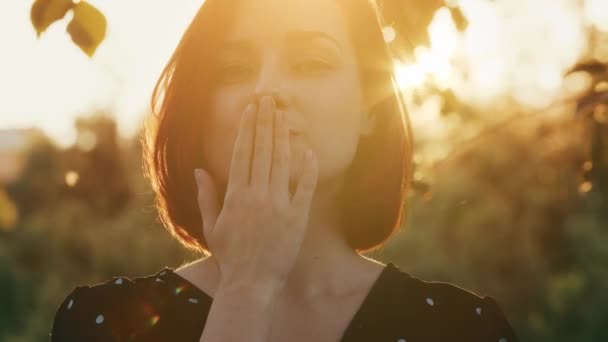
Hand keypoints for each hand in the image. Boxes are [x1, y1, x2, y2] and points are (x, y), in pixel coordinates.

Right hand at [194, 95, 317, 287]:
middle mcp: (257, 195)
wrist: (251, 283)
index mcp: (236, 195)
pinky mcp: (297, 217)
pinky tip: (308, 150)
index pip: (242, 153)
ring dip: (282, 136)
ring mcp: (279, 205)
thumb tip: (199, 171)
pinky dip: (307, 168)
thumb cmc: (230, 256)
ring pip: (281, 162)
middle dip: (265, 123)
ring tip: (284, 115)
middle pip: (262, 150)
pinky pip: (304, 187)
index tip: (251, 110)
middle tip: (269, 100)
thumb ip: (206, 196)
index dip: (247, 129)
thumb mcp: (212, 226)